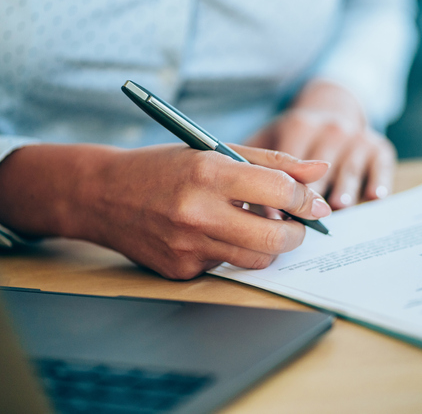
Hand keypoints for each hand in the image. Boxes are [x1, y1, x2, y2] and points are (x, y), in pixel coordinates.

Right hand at [0, 143, 330, 278]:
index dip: (306, 199)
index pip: (279, 191)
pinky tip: (211, 234)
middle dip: (297, 234)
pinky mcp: (179, 270)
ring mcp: (187, 246)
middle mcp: (198, 212)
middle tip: (296, 225)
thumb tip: (319, 172)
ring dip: (267, 247)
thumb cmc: (163, 167)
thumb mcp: (214, 150)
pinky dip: (229, 252)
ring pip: (255, 260)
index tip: (314, 203)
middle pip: (275, 239)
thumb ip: (271, 162)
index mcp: (208, 172)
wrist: (102, 194)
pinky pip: (224, 267)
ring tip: (256, 226)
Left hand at [247, 80, 395, 209]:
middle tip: (303, 222)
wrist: (333, 108)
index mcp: (299, 126)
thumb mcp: (269, 139)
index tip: (273, 217)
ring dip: (345, 188)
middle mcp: (330, 129)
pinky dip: (379, 180)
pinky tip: (374, 196)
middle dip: (311, 197)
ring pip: (350, 168)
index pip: (290, 163)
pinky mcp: (379, 146)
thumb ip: (256, 169)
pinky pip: (381, 165)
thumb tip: (246, 208)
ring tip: (339, 205)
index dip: (281, 192)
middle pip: (321, 170)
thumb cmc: (292, 135)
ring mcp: (356, 137)